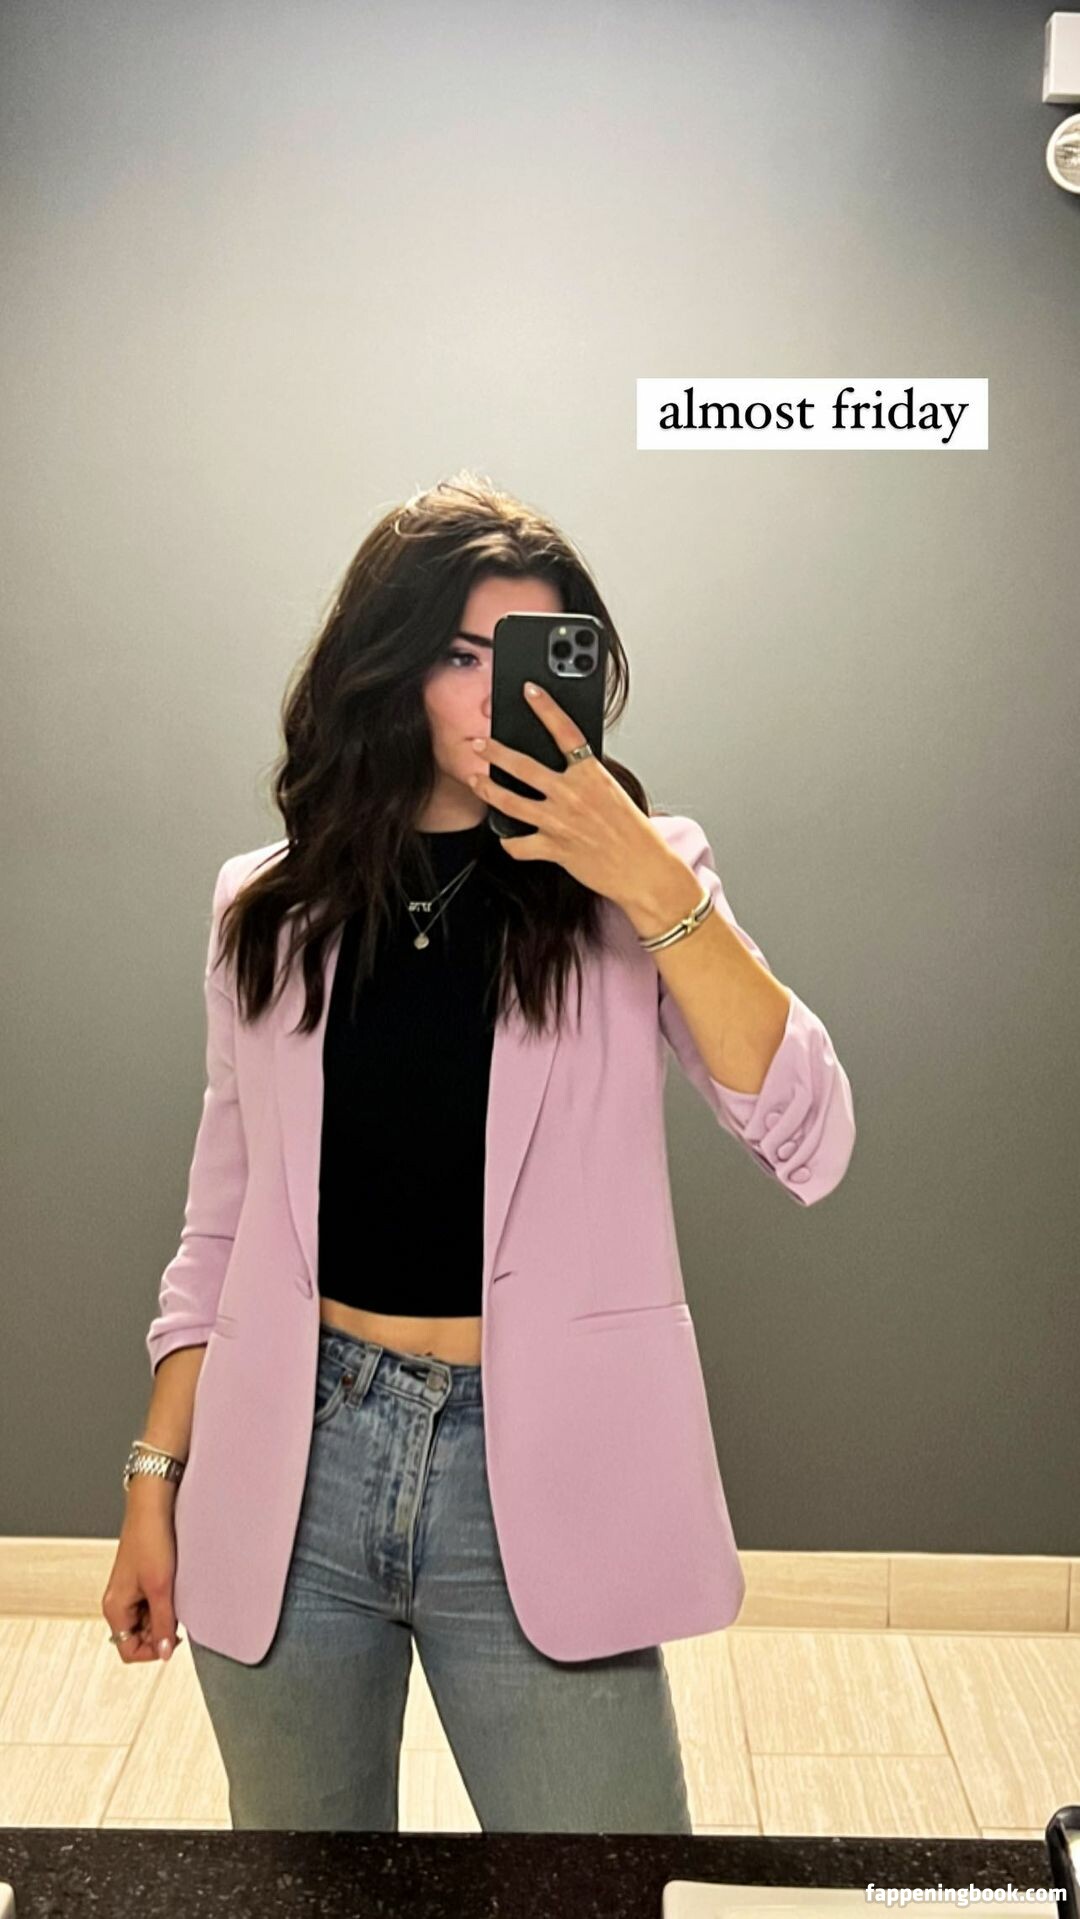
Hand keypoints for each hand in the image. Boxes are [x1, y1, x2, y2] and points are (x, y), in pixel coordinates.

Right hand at [102, 1505, 182, 1663]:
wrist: (153, 1506)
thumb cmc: (150, 1539)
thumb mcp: (161, 1588)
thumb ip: (163, 1623)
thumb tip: (164, 1654)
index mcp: (114, 1609)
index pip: (129, 1651)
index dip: (153, 1650)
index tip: (172, 1636)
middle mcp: (118, 1603)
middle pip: (140, 1637)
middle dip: (160, 1629)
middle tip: (176, 1609)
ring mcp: (129, 1592)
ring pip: (148, 1620)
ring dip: (165, 1613)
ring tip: (174, 1592)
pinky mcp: (141, 1581)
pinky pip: (153, 1604)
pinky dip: (165, 1600)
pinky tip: (174, 1584)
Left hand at [468, 681, 673, 906]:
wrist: (643, 869)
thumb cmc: (635, 834)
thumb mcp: (614, 792)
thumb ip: (586, 778)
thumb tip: (567, 769)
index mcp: (592, 774)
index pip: (565, 731)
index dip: (546, 708)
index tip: (530, 691)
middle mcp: (572, 794)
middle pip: (522, 766)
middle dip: (494, 751)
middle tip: (478, 742)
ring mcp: (559, 821)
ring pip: (509, 802)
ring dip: (488, 789)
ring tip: (476, 780)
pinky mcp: (553, 848)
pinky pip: (518, 844)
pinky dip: (509, 842)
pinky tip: (506, 837)